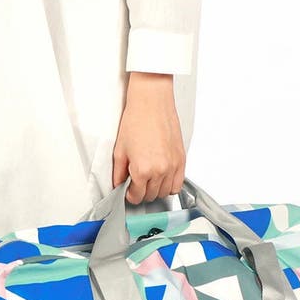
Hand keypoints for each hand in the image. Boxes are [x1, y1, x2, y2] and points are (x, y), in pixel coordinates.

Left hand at [112, 72, 185, 204]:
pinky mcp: (181, 160)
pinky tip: (162, 178)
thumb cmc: (136, 120)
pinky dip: (170, 185)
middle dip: (142, 192)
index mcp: (142, 170)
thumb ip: (118, 173)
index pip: (137, 196)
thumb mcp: (120, 150)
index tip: (129, 190)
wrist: (152, 102)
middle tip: (137, 182)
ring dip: (156, 189)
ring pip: (165, 192)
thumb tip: (118, 185)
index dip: (130, 195)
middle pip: (151, 196)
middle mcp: (160, 171)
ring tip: (149, 178)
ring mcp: (172, 166)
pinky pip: (178, 184)